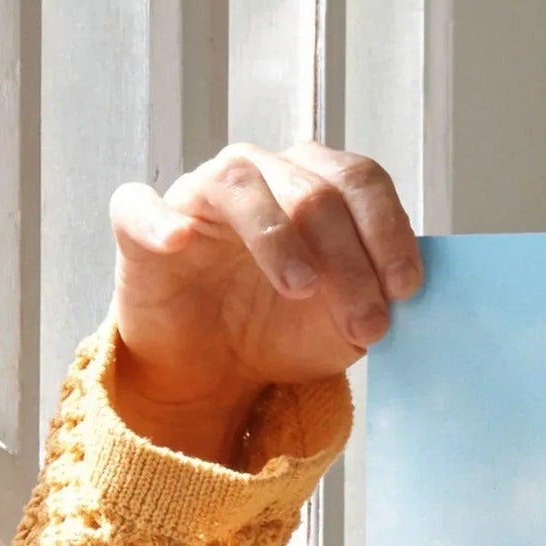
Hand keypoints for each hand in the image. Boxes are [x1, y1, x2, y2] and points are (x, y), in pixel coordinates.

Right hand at [106, 143, 421, 464]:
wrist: (216, 369)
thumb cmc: (282, 329)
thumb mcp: (346, 324)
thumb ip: (376, 298)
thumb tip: (401, 292)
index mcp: (315, 185)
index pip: (360, 180)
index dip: (388, 230)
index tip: (405, 289)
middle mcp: (261, 175)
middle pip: (313, 190)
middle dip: (349, 260)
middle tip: (366, 323)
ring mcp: (199, 195)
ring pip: (240, 184)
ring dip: (278, 237)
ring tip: (301, 288)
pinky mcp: (141, 226)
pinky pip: (140, 206)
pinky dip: (160, 220)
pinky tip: (180, 241)